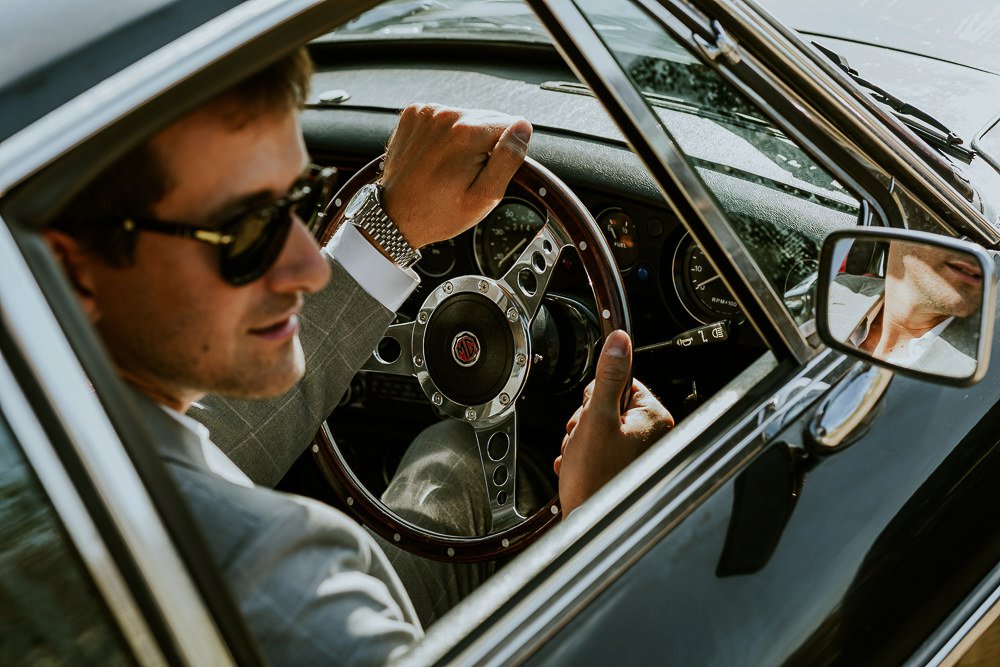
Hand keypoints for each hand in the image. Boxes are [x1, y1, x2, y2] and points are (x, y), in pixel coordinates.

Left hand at [380, 104, 531, 248]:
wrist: (395, 216)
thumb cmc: (439, 213)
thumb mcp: (485, 196)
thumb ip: (508, 159)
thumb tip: (523, 127)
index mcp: (467, 133)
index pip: (511, 124)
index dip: (505, 151)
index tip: (487, 171)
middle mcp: (446, 115)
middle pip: (488, 119)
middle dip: (487, 143)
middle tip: (468, 173)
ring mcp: (426, 113)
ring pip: (467, 117)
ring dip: (466, 138)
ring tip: (450, 167)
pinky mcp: (414, 114)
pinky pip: (444, 117)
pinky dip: (445, 134)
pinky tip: (437, 157)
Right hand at [555, 330, 673, 516]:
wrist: (587, 527)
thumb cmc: (596, 480)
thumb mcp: (597, 417)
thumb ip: (608, 377)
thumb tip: (619, 341)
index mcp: (654, 418)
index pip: (622, 383)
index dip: (597, 397)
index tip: (592, 415)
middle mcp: (653, 436)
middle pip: (608, 406)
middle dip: (586, 422)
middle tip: (585, 441)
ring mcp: (639, 455)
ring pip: (599, 428)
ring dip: (582, 441)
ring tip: (581, 459)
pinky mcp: (624, 470)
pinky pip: (598, 450)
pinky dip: (584, 457)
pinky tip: (580, 469)